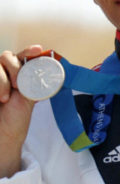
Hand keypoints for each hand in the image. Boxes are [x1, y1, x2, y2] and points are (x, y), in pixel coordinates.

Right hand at [0, 45, 42, 177]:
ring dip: (2, 80)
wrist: (3, 133)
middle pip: (7, 56)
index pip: (23, 56)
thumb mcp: (30, 97)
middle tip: (18, 86)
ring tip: (5, 98)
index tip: (38, 50)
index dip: (29, 51)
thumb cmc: (16, 117)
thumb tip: (50, 68)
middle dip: (14, 68)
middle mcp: (5, 73)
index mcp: (19, 74)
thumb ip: (34, 81)